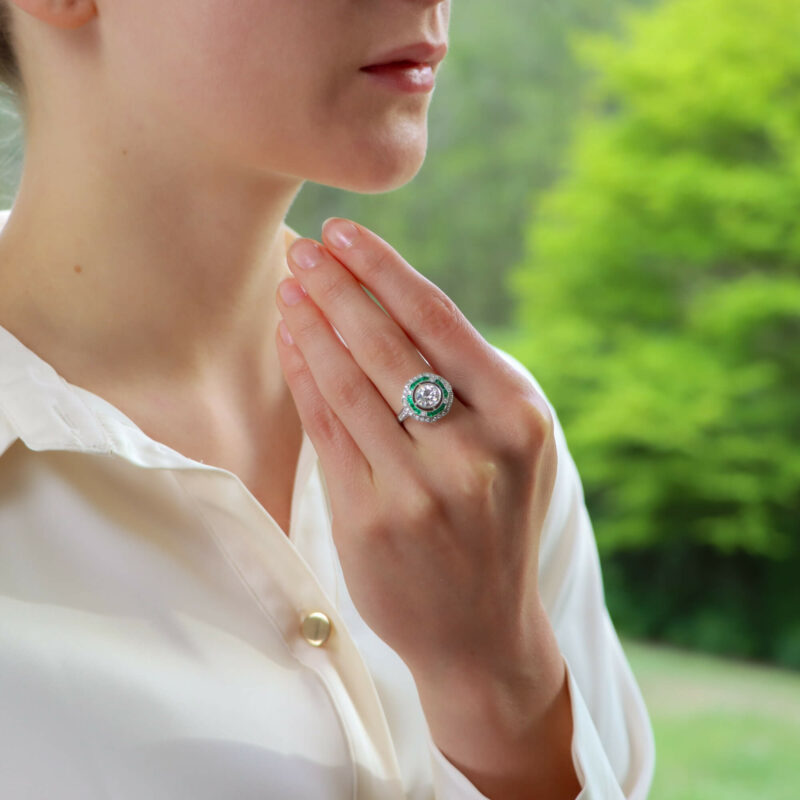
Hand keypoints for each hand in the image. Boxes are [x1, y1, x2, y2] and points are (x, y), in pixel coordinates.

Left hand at [275, 218, 557, 684]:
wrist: (483, 631)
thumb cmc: (495, 521)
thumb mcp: (509, 447)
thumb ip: (467, 381)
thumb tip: (389, 298)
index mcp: (519, 419)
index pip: (440, 322)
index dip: (385, 271)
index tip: (346, 232)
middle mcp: (474, 451)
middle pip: (388, 345)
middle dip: (338, 287)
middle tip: (303, 247)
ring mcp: (420, 489)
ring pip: (349, 382)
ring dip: (311, 325)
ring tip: (289, 286)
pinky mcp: (371, 520)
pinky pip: (328, 430)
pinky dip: (305, 378)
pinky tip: (290, 342)